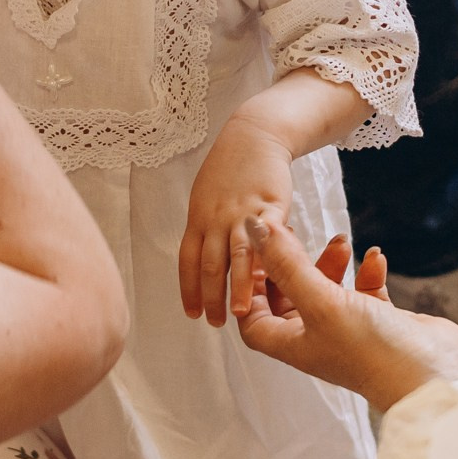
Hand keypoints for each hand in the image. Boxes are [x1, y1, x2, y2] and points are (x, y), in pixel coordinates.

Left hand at [179, 113, 296, 324]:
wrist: (255, 135)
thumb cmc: (231, 170)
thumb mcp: (208, 198)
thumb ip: (208, 229)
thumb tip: (210, 261)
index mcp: (199, 219)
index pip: (187, 262)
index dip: (188, 290)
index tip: (192, 314)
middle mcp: (216, 218)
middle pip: (208, 264)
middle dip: (210, 297)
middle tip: (215, 322)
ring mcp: (242, 212)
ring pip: (235, 256)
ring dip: (235, 287)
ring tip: (238, 312)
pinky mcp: (270, 205)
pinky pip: (266, 237)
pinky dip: (265, 259)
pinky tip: (268, 278)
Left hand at [236, 217, 457, 413]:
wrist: (434, 377)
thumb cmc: (371, 351)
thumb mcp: (321, 302)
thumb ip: (288, 266)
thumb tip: (255, 229)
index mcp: (294, 344)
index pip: (254, 318)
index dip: (250, 287)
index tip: (258, 253)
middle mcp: (318, 339)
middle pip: (289, 298)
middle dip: (292, 265)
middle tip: (294, 234)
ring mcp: (350, 331)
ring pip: (328, 290)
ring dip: (331, 263)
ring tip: (343, 240)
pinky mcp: (381, 323)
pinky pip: (366, 291)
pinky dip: (367, 272)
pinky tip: (375, 257)